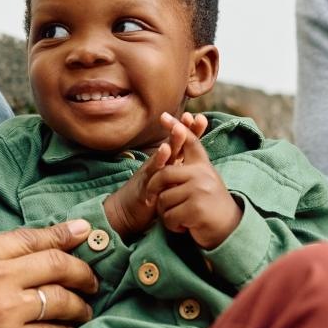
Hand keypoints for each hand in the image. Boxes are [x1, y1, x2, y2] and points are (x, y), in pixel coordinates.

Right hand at [0, 221, 99, 327]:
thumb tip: (23, 253)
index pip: (34, 238)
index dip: (65, 234)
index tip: (84, 233)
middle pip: (58, 265)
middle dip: (83, 271)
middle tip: (91, 279)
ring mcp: (7, 313)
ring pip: (62, 300)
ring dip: (79, 304)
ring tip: (83, 308)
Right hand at [103, 111, 210, 232]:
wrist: (126, 211)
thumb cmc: (151, 195)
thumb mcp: (170, 181)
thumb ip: (181, 170)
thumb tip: (199, 162)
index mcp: (170, 162)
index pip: (183, 145)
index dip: (191, 132)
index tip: (202, 118)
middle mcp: (160, 163)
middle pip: (174, 143)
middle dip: (182, 129)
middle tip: (191, 116)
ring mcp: (152, 171)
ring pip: (164, 154)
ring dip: (172, 141)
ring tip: (180, 129)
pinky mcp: (145, 183)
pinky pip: (153, 171)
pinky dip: (159, 160)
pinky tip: (164, 150)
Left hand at [148, 111, 240, 248]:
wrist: (229, 230)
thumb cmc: (210, 205)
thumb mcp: (204, 180)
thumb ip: (191, 166)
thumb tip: (174, 143)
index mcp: (203, 166)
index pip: (189, 143)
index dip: (177, 129)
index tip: (164, 116)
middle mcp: (203, 175)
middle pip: (164, 175)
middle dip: (154, 190)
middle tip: (152, 200)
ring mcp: (200, 191)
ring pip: (164, 199)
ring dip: (167, 213)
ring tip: (181, 217)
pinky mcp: (196, 210)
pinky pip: (169, 217)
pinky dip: (173, 226)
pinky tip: (185, 226)